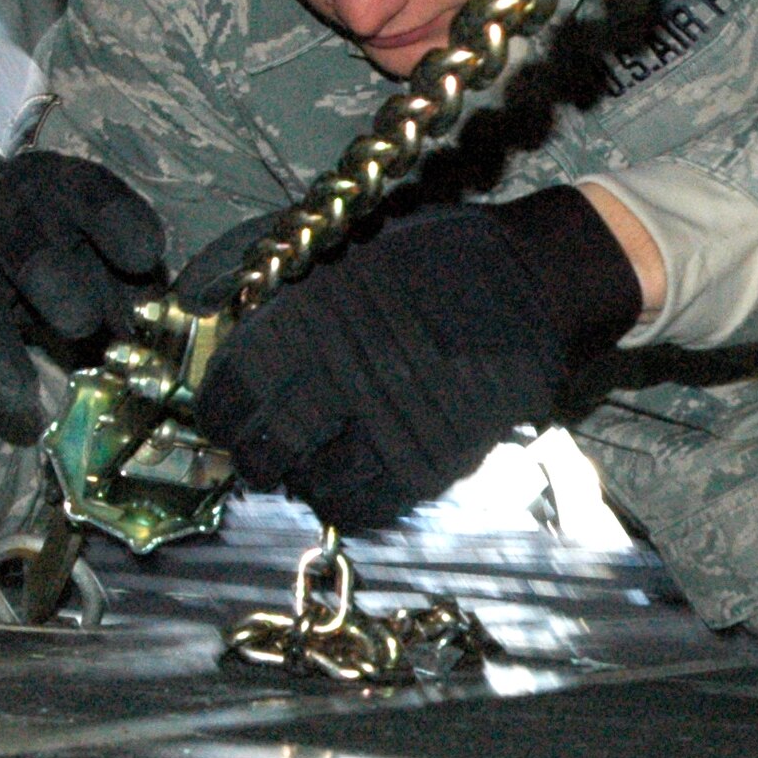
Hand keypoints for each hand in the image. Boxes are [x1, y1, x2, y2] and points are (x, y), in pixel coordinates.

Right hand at [0, 151, 164, 438]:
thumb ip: (130, 285)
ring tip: (22, 403)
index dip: (120, 221)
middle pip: (18, 238)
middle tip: (81, 325)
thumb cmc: (61, 249)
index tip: (146, 255)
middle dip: (50, 279)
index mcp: (59, 188)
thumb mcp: (101, 251)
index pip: (92, 194)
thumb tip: (153, 332)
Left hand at [193, 186, 640, 528]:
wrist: (538, 282)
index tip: (223, 416)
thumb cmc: (447, 255)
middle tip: (262, 451)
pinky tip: (351, 480)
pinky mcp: (428, 461)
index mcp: (311, 319)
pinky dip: (347, 501)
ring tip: (312, 463)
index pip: (232, 392)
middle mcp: (337, 378)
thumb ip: (296, 295)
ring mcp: (384, 425)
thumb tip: (235, 322)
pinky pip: (364, 505)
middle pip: (264, 449)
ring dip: (302, 479)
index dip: (219, 412)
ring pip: (310, 485)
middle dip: (255, 456)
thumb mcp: (356, 252)